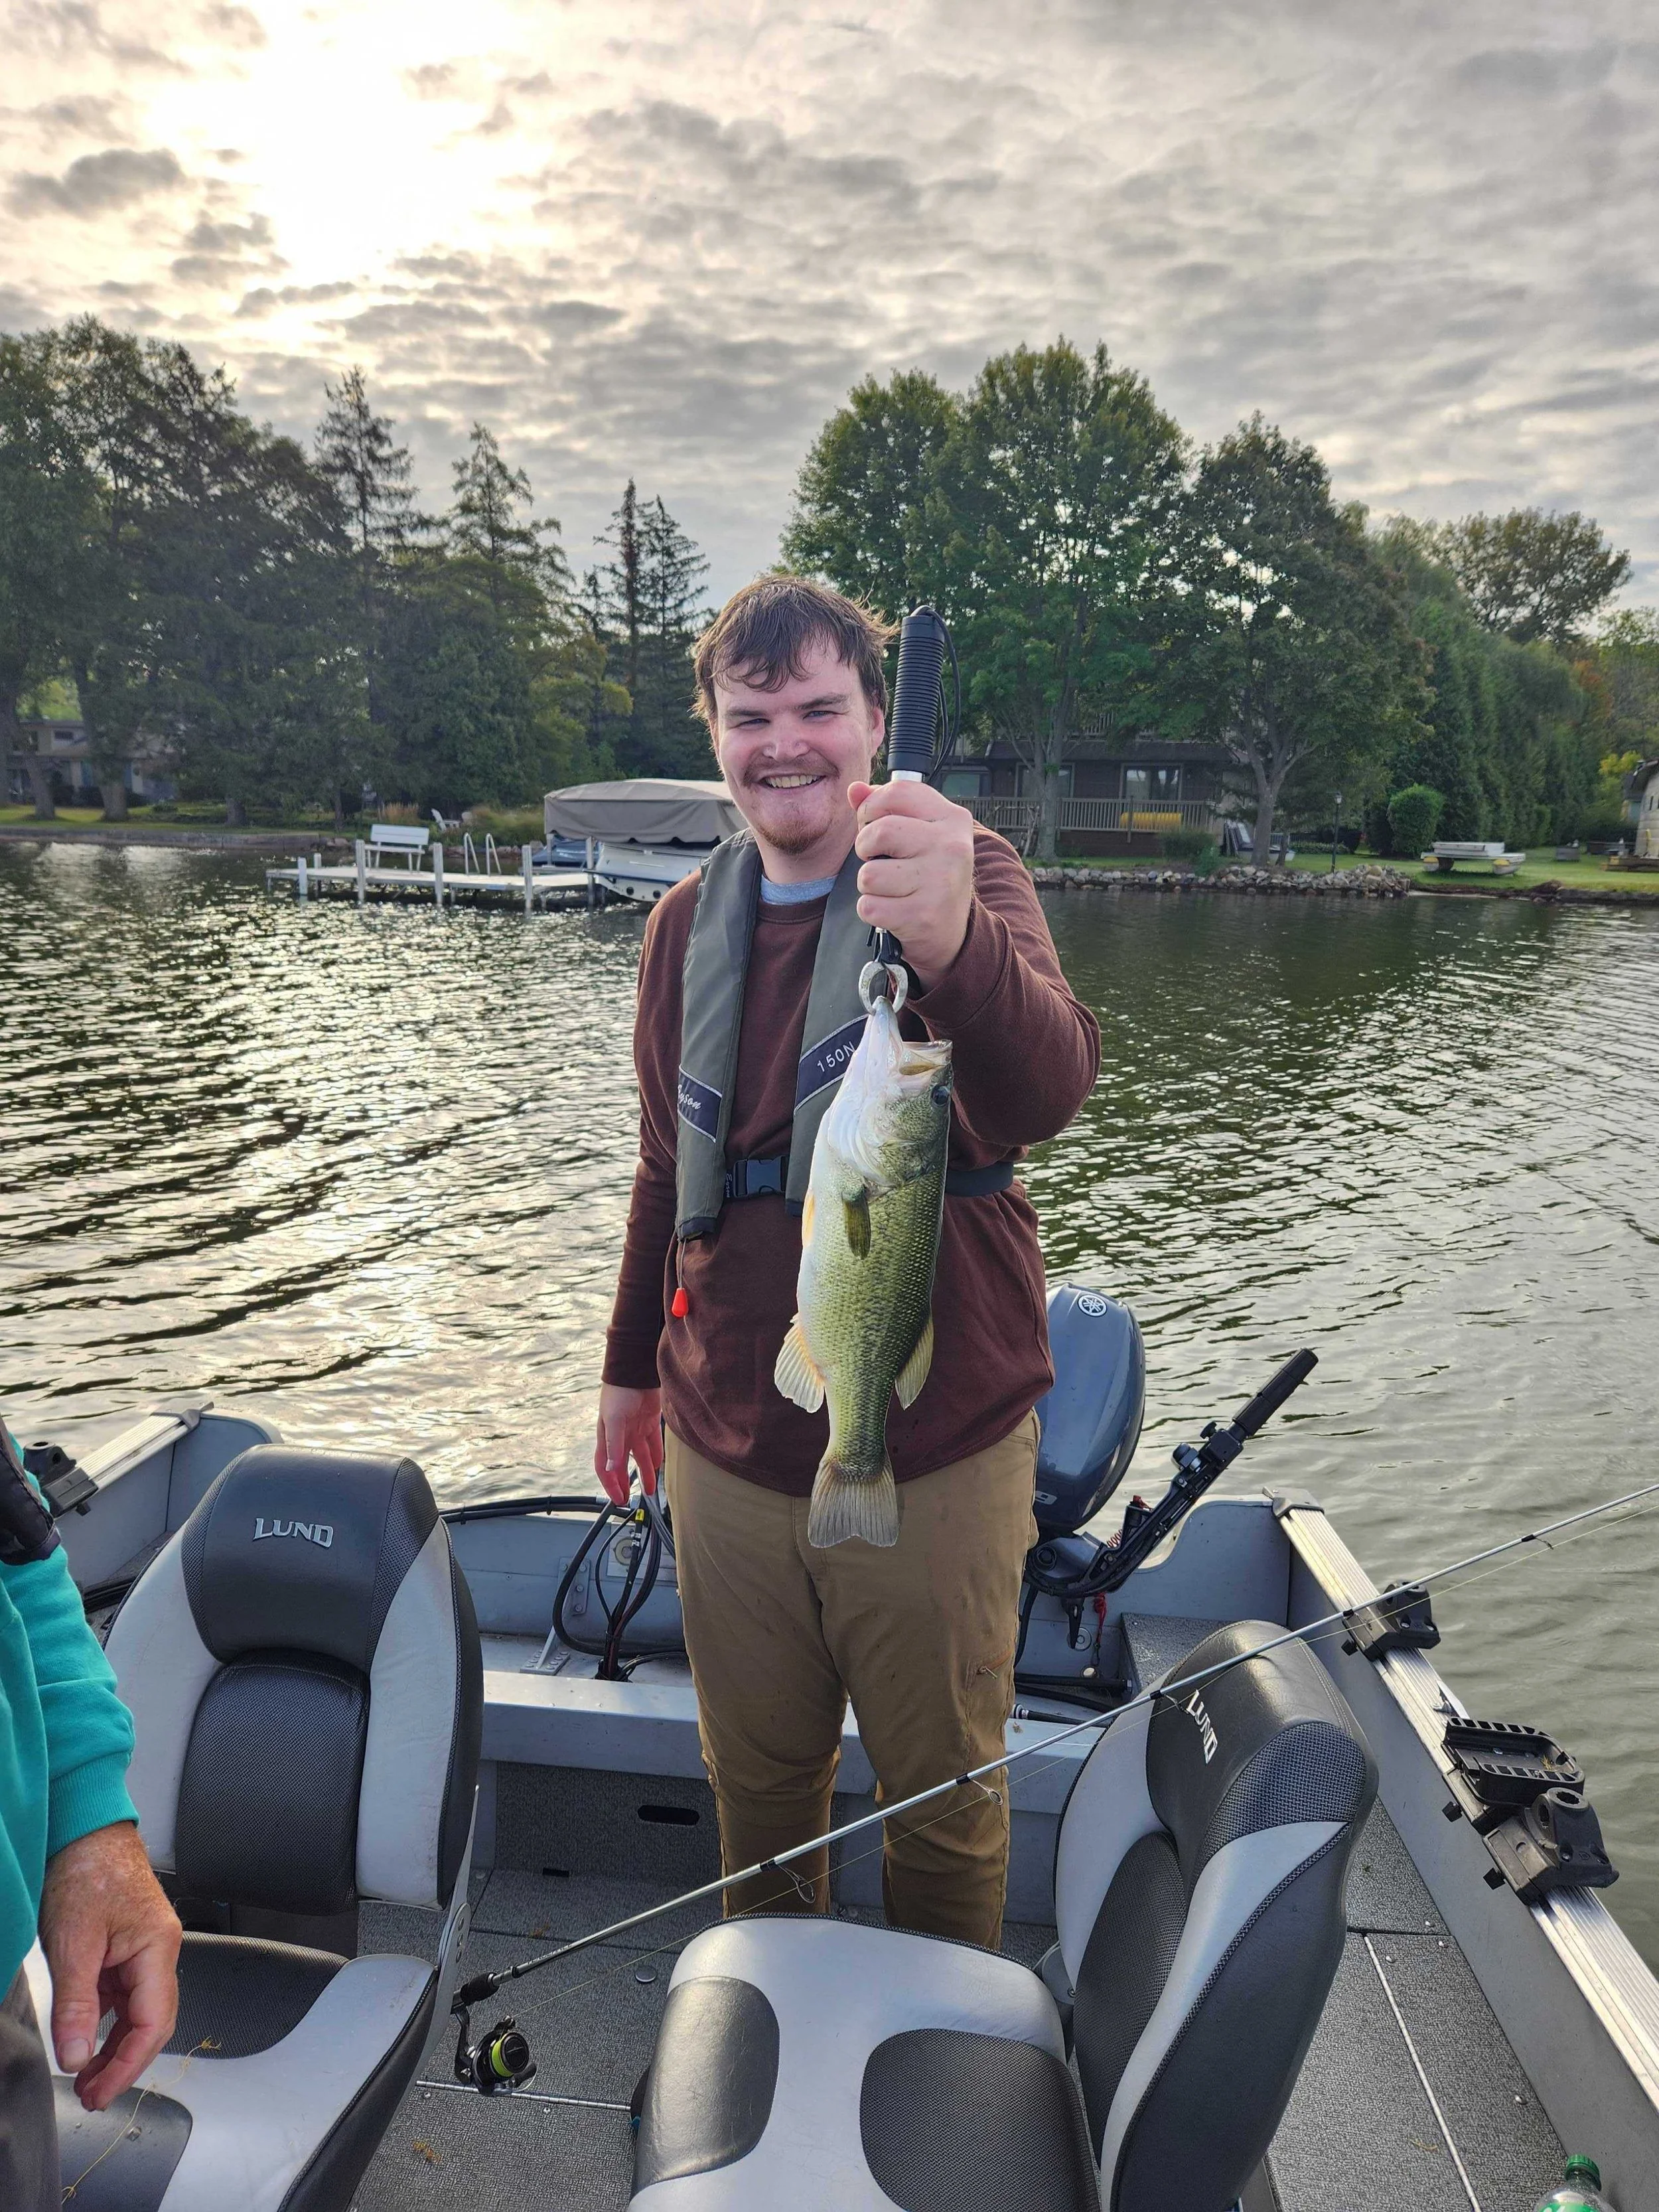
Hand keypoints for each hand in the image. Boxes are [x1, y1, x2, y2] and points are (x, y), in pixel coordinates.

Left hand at [38, 1821, 180, 2110]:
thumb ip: (77, 2006)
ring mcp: (145, 1949)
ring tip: (83, 2074)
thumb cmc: (87, 1871)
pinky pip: (123, 1995)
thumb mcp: (73, 1944)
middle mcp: (160, 1951)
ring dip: (113, 2046)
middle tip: (89, 2093)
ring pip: (138, 2012)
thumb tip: (77, 2057)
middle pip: (153, 2022)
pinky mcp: (127, 1947)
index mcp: (158, 1948)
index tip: (100, 2092)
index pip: (154, 2023)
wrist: (84, 1830)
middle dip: (123, 2063)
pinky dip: (105, 2022)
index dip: (128, 2065)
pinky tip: (84, 2037)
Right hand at [595, 1384, 662, 1504]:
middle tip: (631, 1500)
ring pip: (640, 1457)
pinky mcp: (649, 1422)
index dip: (610, 1484)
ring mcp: (635, 1429)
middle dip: (625, 1483)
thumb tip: (612, 1469)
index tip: (618, 1499)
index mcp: (607, 1437)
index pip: (605, 1467)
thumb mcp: (614, 1421)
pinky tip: (660, 1466)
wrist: (636, 1370)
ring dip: (645, 1473)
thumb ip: (614, 1446)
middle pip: (622, 1465)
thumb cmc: (619, 1392)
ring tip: (651, 1490)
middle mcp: (620, 1436)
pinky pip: (653, 1444)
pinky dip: (656, 1456)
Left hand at [848, 779, 974, 987]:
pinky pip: (869, 906)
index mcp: (952, 818)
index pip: (897, 792)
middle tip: (880, 861)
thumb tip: (854, 790)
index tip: (873, 824)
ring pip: (868, 874)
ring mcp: (939, 882)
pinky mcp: (922, 916)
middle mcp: (951, 847)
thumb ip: (886, 809)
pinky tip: (892, 910)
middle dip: (865, 848)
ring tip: (891, 889)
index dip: (872, 808)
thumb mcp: (919, 835)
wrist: (954, 932)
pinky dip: (872, 910)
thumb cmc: (930, 875)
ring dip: (870, 885)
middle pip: (879, 832)